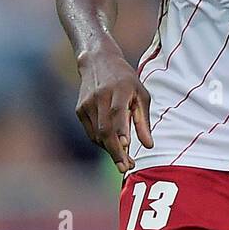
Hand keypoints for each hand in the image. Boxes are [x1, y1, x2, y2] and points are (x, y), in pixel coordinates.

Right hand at [75, 47, 153, 172]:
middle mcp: (100, 97)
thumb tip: (149, 145)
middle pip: (105, 129)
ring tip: (124, 161)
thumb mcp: (141, 94)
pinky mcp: (79, 109)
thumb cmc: (126, 80)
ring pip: (97, 134)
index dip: (121, 132)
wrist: (98, 61)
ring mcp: (87, 104)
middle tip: (125, 167)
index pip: (117, 114)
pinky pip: (91, 132)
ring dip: (109, 150)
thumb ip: (143, 120)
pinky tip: (112, 146)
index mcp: (118, 89)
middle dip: (115, 151)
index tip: (127, 149)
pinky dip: (102, 142)